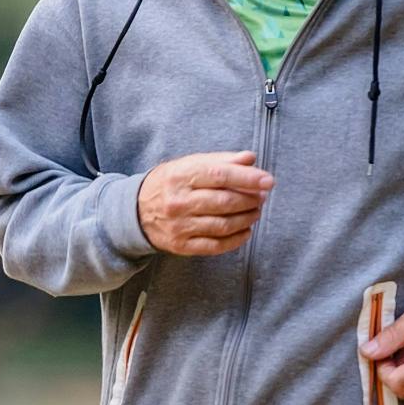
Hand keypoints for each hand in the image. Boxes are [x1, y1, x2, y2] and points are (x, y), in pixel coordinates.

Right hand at [136, 151, 274, 256]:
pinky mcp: (181, 245)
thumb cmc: (169, 184)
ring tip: (255, 211)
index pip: (219, 175)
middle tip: (262, 197)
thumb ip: (221, 161)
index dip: (247, 178)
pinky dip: (236, 239)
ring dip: (246, 218)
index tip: (268, 181)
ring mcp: (179, 226)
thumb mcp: (189, 165)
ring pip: (223, 225)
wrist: (135, 212)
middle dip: (250, 199)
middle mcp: (178, 202)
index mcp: (180, 176)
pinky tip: (245, 230)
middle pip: (224, 202)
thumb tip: (250, 159)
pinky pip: (215, 245)